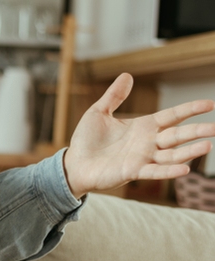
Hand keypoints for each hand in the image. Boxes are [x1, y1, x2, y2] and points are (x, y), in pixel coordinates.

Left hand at [64, 73, 214, 197]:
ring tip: (208, 145)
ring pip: (172, 154)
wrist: (74, 163)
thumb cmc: (86, 140)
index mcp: (143, 126)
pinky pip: (155, 171)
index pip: (172, 116)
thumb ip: (114, 96)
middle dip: (197, 130)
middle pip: (178, 135)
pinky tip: (185, 169)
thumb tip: (127, 75)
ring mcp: (142, 157)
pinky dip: (169, 171)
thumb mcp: (98, 112)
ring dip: (189, 151)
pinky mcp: (133, 171)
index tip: (210, 104)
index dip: (190, 109)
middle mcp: (147, 142)